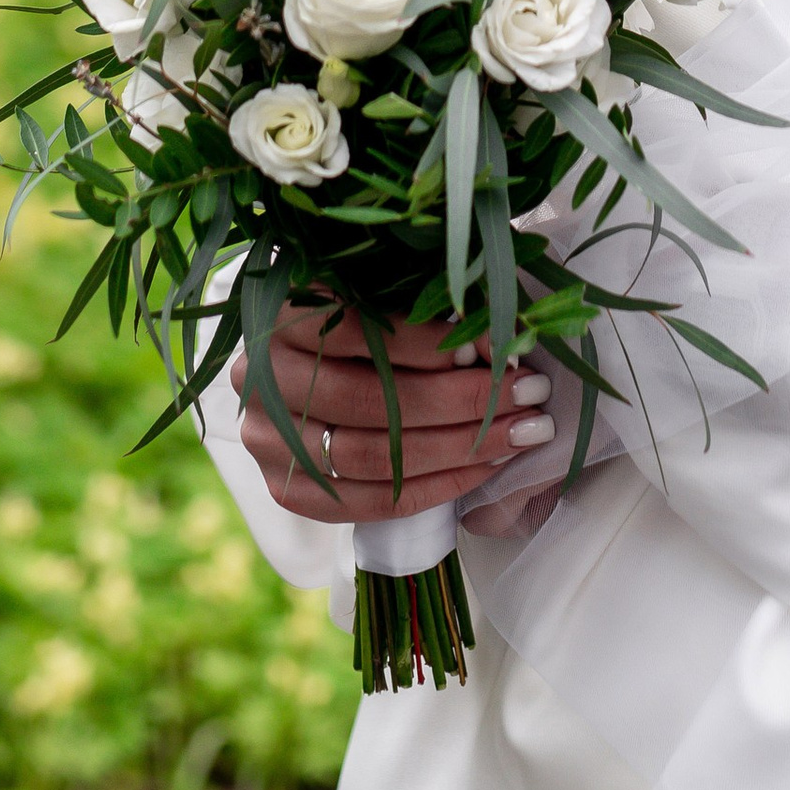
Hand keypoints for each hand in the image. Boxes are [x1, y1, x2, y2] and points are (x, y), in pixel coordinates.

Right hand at [233, 298, 556, 523]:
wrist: (307, 368)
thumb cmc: (364, 313)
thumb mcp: (386, 288)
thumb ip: (428, 300)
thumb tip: (496, 338)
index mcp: (281, 312)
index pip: (362, 330)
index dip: (436, 344)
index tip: (503, 349)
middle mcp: (260, 376)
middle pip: (372, 400)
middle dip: (463, 402)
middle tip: (529, 396)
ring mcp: (265, 439)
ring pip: (371, 457)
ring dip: (458, 450)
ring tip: (521, 434)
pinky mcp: (285, 488)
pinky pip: (366, 502)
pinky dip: (434, 488)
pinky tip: (486, 469)